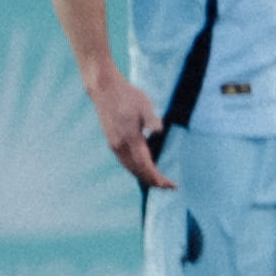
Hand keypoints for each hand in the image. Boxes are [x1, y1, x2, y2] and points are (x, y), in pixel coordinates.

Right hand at [85, 62, 169, 191]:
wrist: (104, 89)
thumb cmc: (128, 95)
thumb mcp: (145, 105)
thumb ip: (152, 119)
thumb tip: (159, 131)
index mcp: (130, 139)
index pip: (146, 166)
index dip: (158, 178)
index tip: (171, 185)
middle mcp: (120, 146)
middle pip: (138, 171)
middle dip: (153, 181)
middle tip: (168, 186)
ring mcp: (114, 144)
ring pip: (130, 168)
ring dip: (143, 177)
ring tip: (157, 182)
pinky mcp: (111, 141)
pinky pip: (124, 162)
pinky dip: (135, 169)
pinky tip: (142, 169)